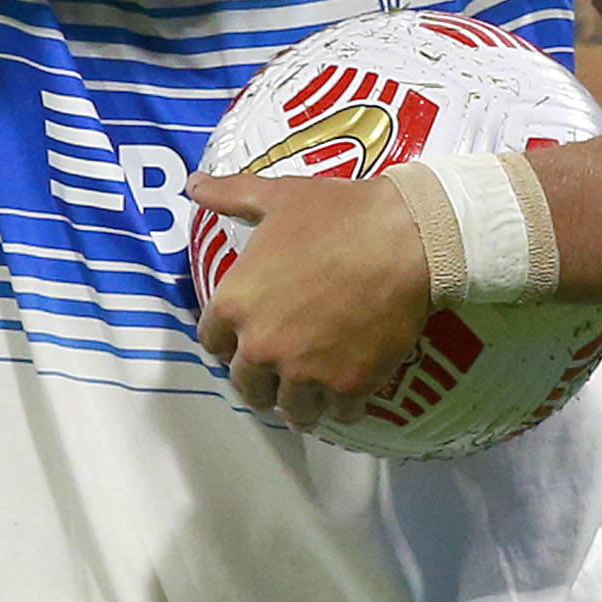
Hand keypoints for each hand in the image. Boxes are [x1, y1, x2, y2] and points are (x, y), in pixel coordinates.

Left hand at [182, 167, 437, 431]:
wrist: (407, 236)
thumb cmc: (338, 213)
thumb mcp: (276, 197)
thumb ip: (230, 196)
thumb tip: (194, 186)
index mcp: (235, 303)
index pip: (212, 344)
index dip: (229, 342)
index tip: (245, 338)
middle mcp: (262, 346)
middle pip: (247, 385)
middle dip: (260, 380)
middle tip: (279, 370)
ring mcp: (305, 372)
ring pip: (291, 410)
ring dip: (299, 402)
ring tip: (311, 391)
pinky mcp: (349, 385)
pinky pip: (337, 415)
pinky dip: (341, 406)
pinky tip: (348, 390)